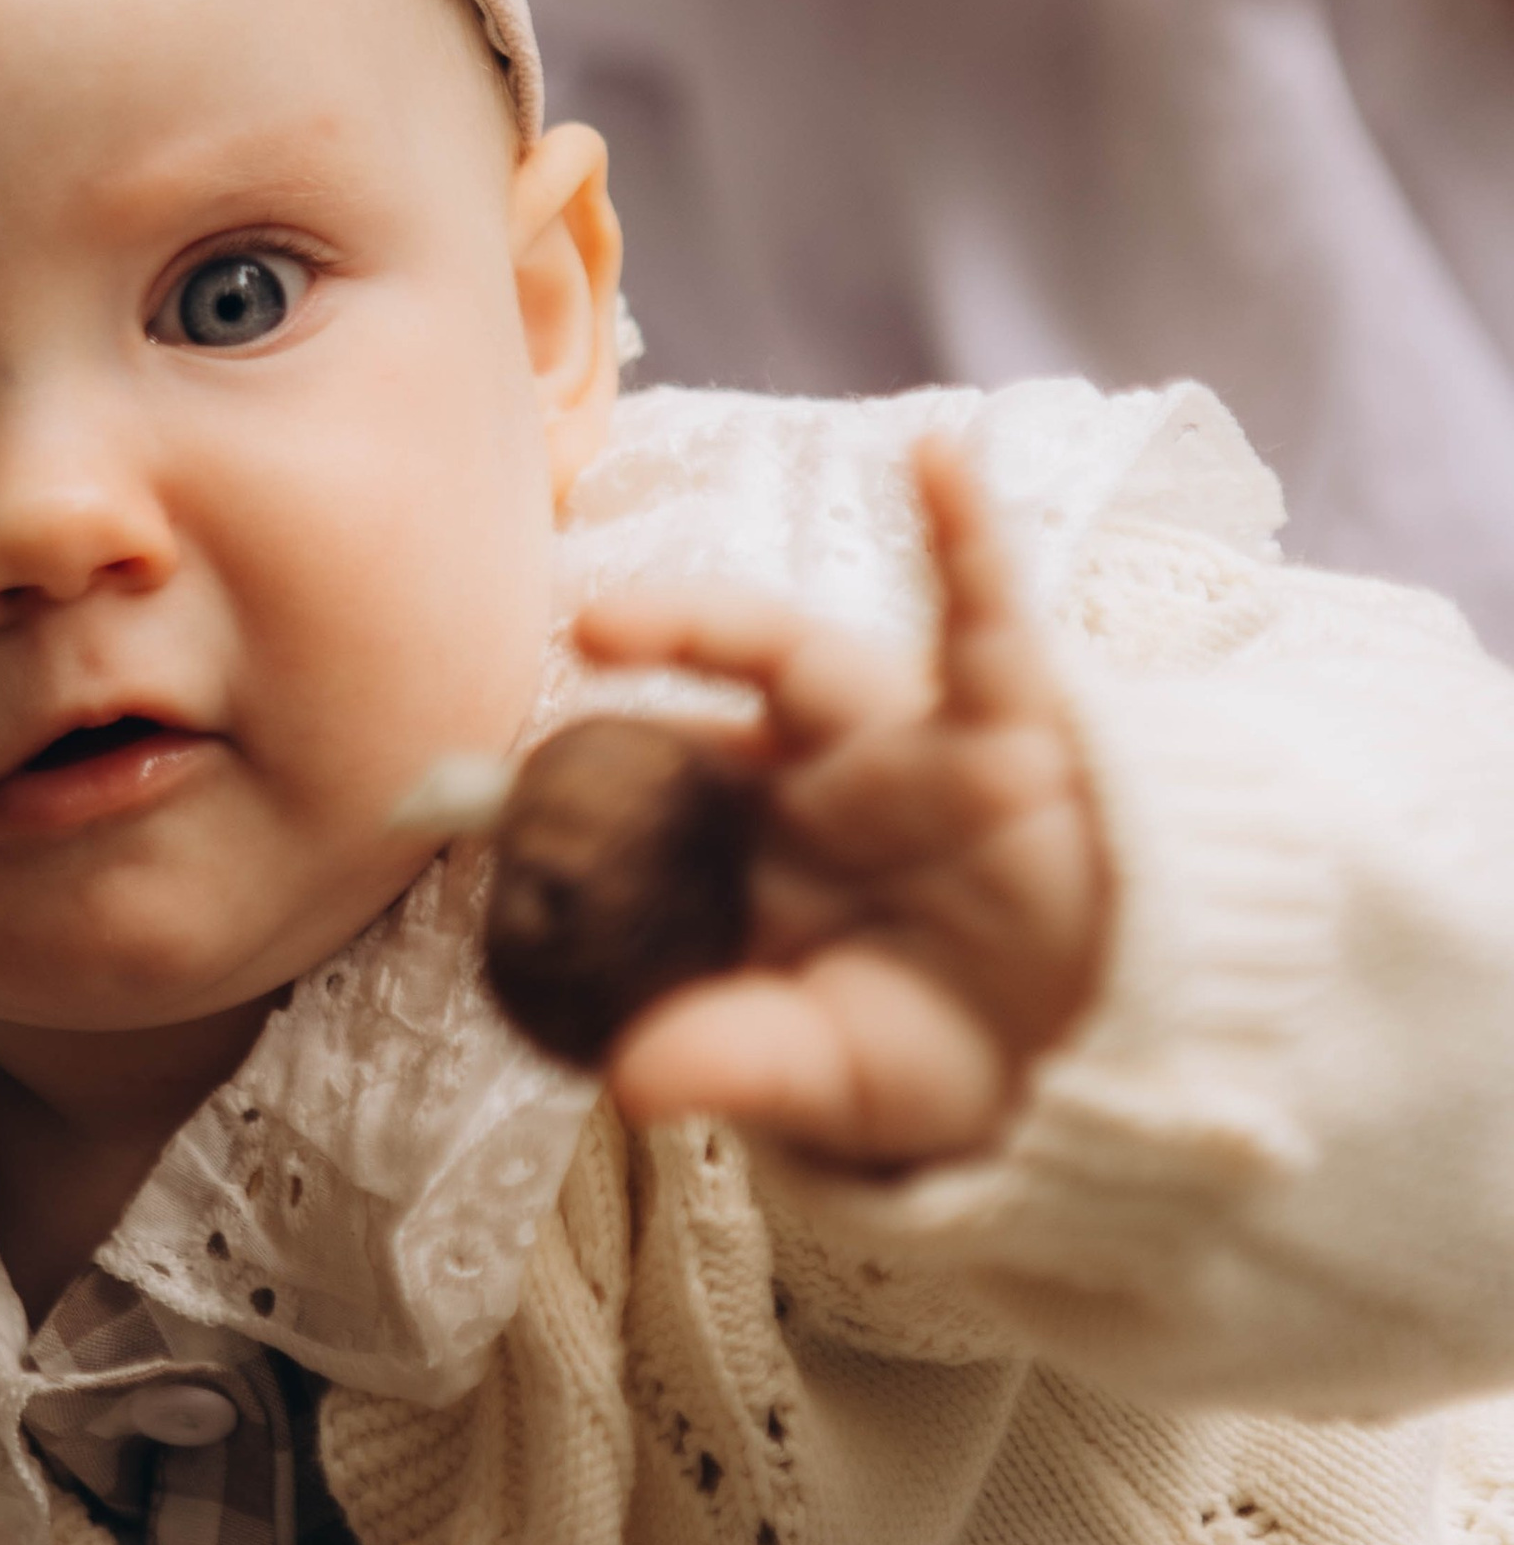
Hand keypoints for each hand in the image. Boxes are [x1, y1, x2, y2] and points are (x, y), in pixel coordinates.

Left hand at [572, 441, 1109, 1164]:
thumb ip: (734, 1062)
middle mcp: (810, 778)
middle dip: (634, 656)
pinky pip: (987, 625)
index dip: (563, 786)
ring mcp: (899, 749)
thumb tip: (631, 1082)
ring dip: (713, 621)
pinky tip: (941, 462)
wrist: (1083, 1061)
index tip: (462, 795)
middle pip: (700, 699)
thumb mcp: (823, 1071)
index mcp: (750, 847)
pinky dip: (968, 539)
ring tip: (618, 611)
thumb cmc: (932, 1050)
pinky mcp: (1005, 734)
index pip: (645, 793)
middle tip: (561, 647)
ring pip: (802, 656)